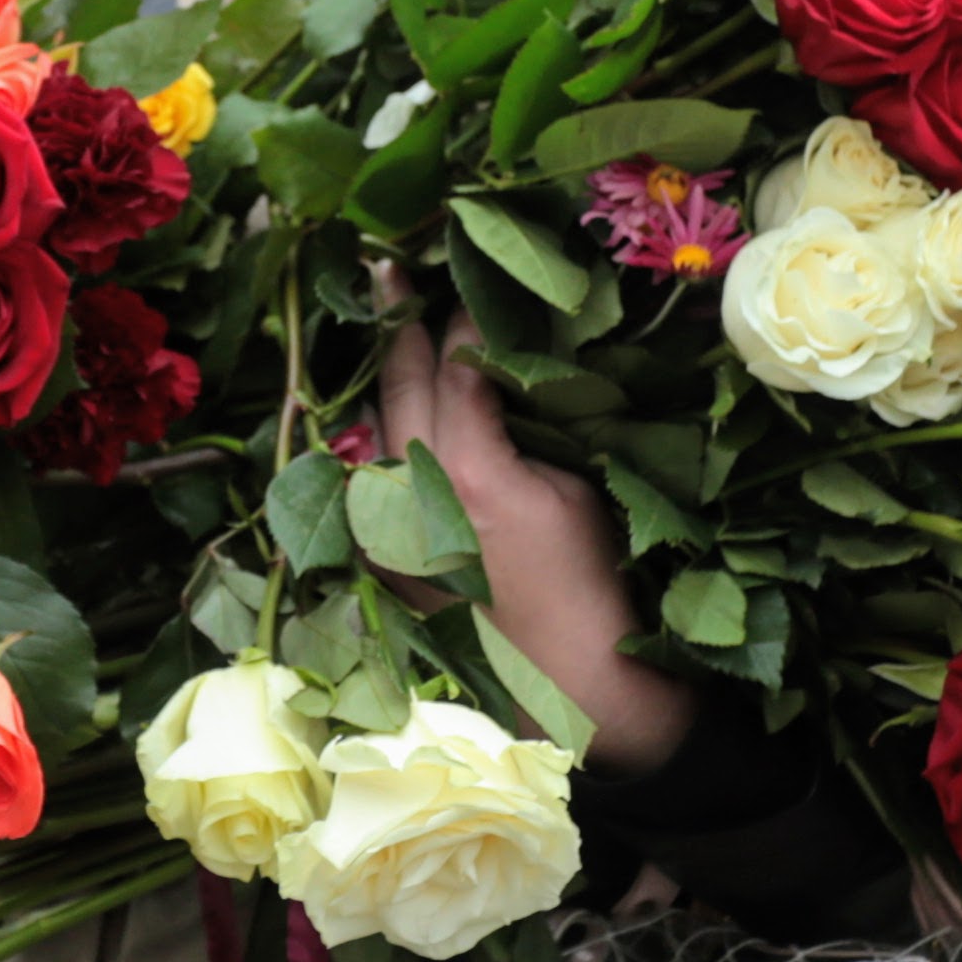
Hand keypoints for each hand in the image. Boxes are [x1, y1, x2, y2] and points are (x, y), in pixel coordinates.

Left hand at [380, 311, 693, 769]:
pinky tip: (390, 421)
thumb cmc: (592, 586)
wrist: (571, 688)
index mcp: (466, 472)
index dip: (465, 322)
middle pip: (398, 387)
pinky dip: (380, 445)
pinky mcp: (380, 562)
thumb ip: (519, 431)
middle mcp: (407, 498)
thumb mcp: (569, 490)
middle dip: (401, 327)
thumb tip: (493, 390)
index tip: (467, 286)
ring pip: (372, 434)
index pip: (458, 367)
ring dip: (385, 386)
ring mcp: (385, 532)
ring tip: (394, 337)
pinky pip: (369, 483)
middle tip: (392, 273)